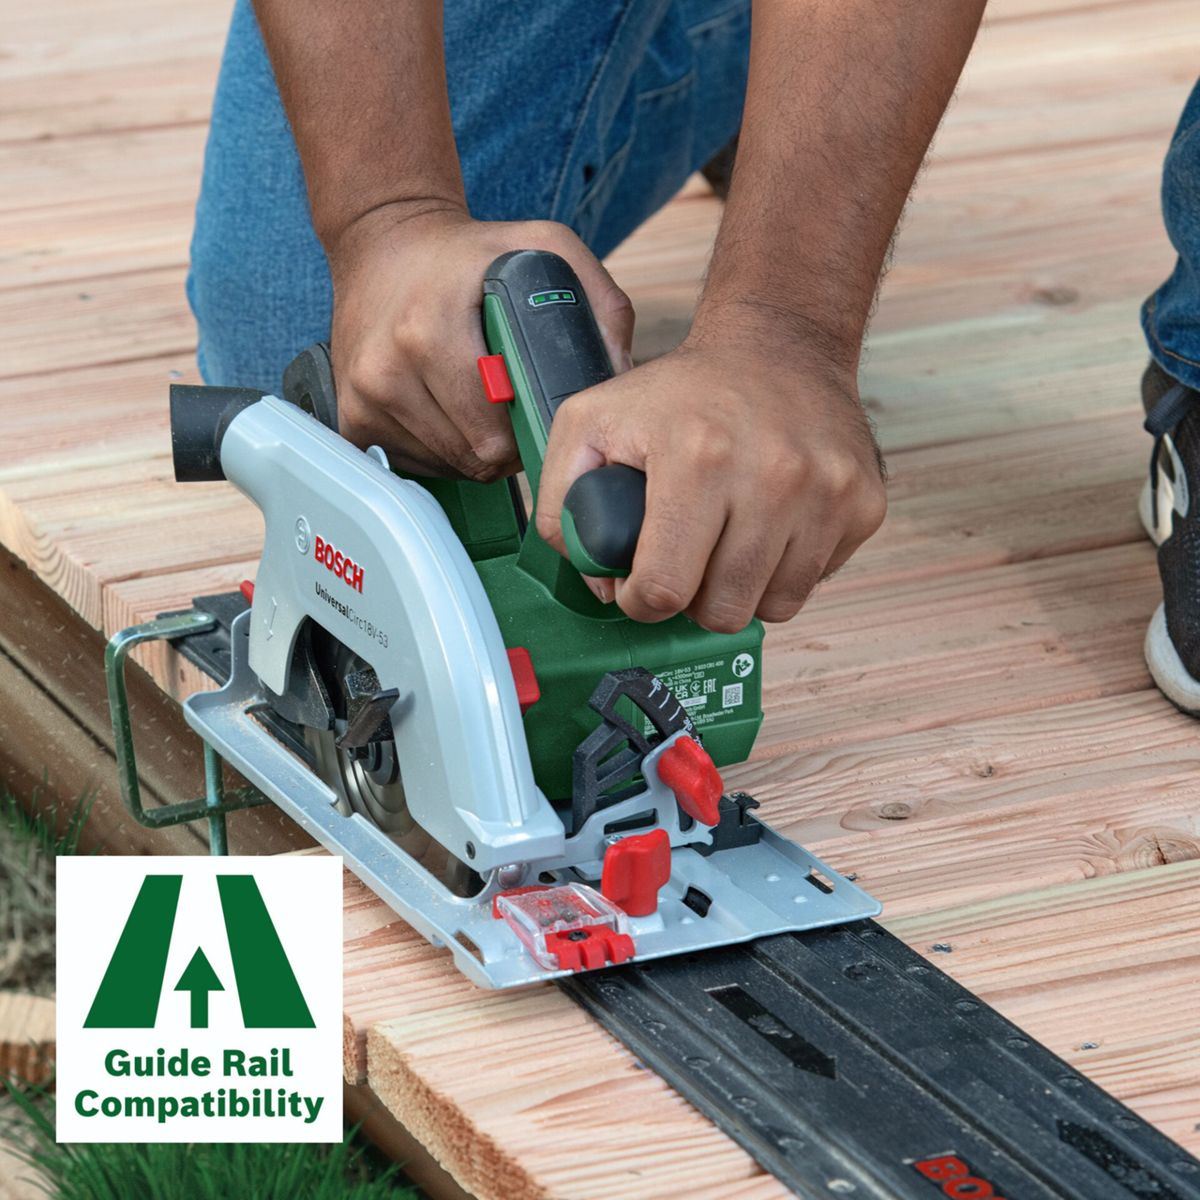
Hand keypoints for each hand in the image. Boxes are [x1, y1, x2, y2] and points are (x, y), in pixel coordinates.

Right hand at [325, 207, 633, 477]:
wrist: (381, 243)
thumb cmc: (468, 253)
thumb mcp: (542, 247)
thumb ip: (597, 302)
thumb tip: (619, 372)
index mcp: (429, 328)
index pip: (497, 432)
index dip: (529, 430)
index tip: (536, 407)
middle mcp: (388, 367)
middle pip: (476, 456)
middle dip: (508, 443)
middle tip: (514, 405)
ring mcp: (364, 398)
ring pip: (449, 465)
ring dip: (475, 448)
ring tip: (479, 403)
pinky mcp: (351, 418)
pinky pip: (416, 466)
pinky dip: (442, 450)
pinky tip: (447, 410)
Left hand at [536, 338, 886, 630]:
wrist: (779, 344)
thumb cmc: (681, 392)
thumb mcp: (591, 422)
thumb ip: (564, 504)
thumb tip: (602, 583)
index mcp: (698, 456)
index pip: (664, 588)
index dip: (642, 600)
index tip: (641, 584)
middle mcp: (773, 475)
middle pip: (722, 611)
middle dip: (693, 598)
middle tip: (686, 560)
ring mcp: (827, 492)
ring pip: (773, 607)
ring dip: (741, 588)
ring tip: (727, 540)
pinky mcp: (864, 503)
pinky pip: (814, 582)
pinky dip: (784, 570)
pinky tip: (769, 525)